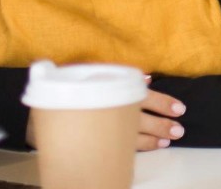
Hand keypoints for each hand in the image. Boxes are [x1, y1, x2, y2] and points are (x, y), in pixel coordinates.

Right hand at [26, 86, 185, 151]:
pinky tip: (148, 148)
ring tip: (166, 142)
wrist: (40, 105)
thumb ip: (120, 76)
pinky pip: (118, 147)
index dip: (162, 103)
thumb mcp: (93, 73)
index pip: (142, 96)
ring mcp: (101, 125)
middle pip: (140, 120)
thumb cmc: (72, 83)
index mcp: (111, 89)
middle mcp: (108, 108)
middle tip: (178, 131)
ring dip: (151, 140)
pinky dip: (135, 148)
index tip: (180, 109)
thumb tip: (148, 79)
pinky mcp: (95, 139)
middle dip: (161, 126)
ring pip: (130, 137)